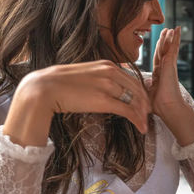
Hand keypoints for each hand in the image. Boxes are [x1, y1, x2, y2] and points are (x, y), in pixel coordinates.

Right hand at [6, 60, 151, 145]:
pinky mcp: (104, 100)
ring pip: (136, 100)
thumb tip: (105, 88)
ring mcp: (108, 85)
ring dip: (144, 113)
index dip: (141, 92)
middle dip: (146, 103)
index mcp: (107, 65)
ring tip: (146, 123)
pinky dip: (138, 120)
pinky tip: (141, 128)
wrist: (43, 89)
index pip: (132, 78)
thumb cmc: (59, 84)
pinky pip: (128, 110)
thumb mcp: (84, 75)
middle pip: (138, 88)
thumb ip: (98, 78)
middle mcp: (111, 72)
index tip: (144, 103)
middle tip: (149, 115)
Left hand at [148, 27, 185, 118]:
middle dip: (164, 40)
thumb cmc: (158, 105)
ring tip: (171, 29)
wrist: (167, 107)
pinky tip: (175, 31)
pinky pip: (172, 47)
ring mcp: (168, 65)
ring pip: (168, 47)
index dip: (159, 50)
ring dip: (170, 37)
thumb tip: (138, 86)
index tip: (160, 43)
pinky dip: (174, 38)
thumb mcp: (146, 93)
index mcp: (159, 75)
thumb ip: (143, 87)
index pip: (158, 59)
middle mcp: (164, 68)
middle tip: (166, 31)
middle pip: (163, 50)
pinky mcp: (170, 63)